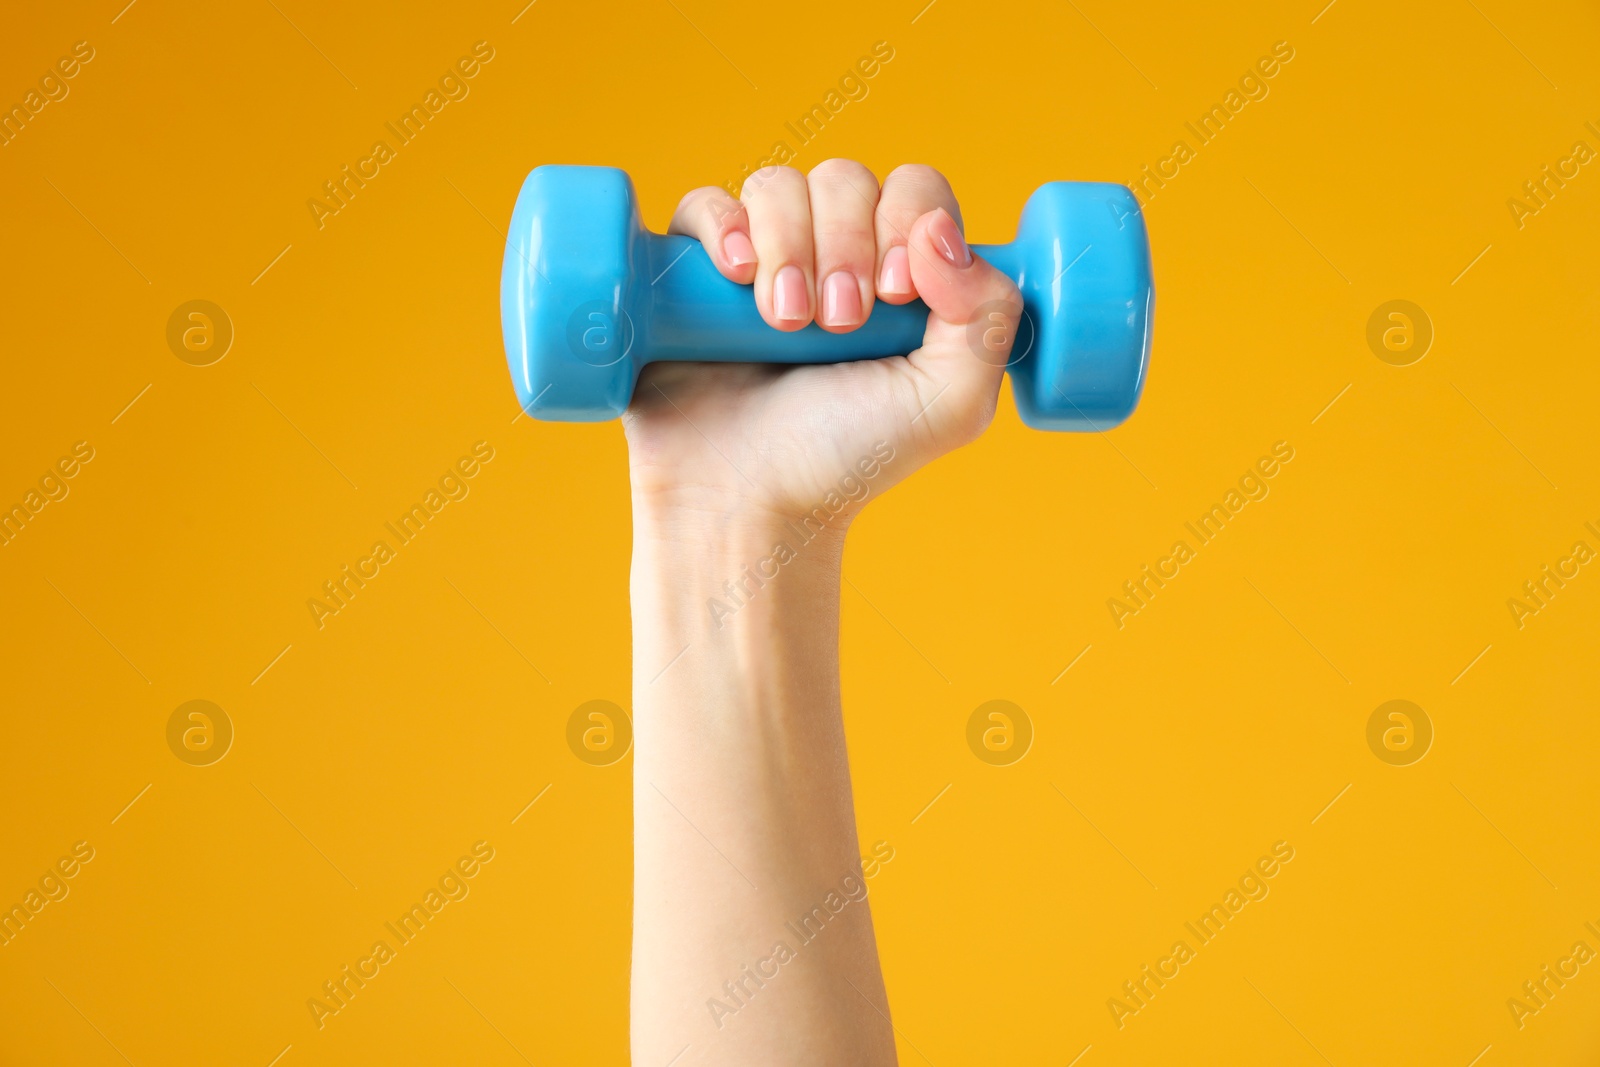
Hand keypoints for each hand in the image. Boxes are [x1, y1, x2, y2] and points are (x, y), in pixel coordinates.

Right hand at [623, 161, 1021, 530]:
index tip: (894, 294)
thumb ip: (989, 316)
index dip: (908, 221)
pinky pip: (706, 203)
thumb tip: (940, 231)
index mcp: (900, 278)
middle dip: (847, 244)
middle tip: (838, 323)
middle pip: (846, 178)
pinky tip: (735, 276)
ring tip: (786, 325)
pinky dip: (723, 227)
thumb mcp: (951, 403)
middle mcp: (833, 257)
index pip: (917, 191)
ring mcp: (761, 260)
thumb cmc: (847, 459)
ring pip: (778, 185)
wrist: (747, 502)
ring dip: (789, 245)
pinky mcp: (693, 273)